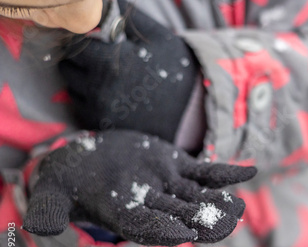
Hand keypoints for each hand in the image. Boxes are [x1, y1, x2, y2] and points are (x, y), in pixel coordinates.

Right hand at [23, 130, 256, 245]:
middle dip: (204, 221)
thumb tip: (40, 225)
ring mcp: (168, 186)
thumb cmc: (68, 179)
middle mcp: (152, 205)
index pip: (146, 227)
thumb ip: (49, 209)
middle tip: (228, 225)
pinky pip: (206, 171)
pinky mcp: (178, 167)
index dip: (163, 231)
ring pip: (198, 197)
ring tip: (239, 207)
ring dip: (220, 201)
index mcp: (125, 215)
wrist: (87, 161)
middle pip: (181, 217)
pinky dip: (225, 172)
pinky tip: (249, 171)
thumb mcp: (53, 192)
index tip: (185, 234)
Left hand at [58, 1, 198, 142]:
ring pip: (73, 89)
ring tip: (111, 82)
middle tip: (105, 62)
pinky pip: (83, 109)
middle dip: (83, 61)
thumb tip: (107, 4)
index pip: (76, 44)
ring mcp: (98, 110)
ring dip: (85, 82)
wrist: (192, 117)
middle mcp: (98, 88)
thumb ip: (129, 18)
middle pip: (69, 67)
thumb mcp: (159, 39)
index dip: (87, 41)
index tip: (101, 44)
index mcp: (109, 62)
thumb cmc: (177, 74)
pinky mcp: (101, 127)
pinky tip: (115, 99)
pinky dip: (92, 102)